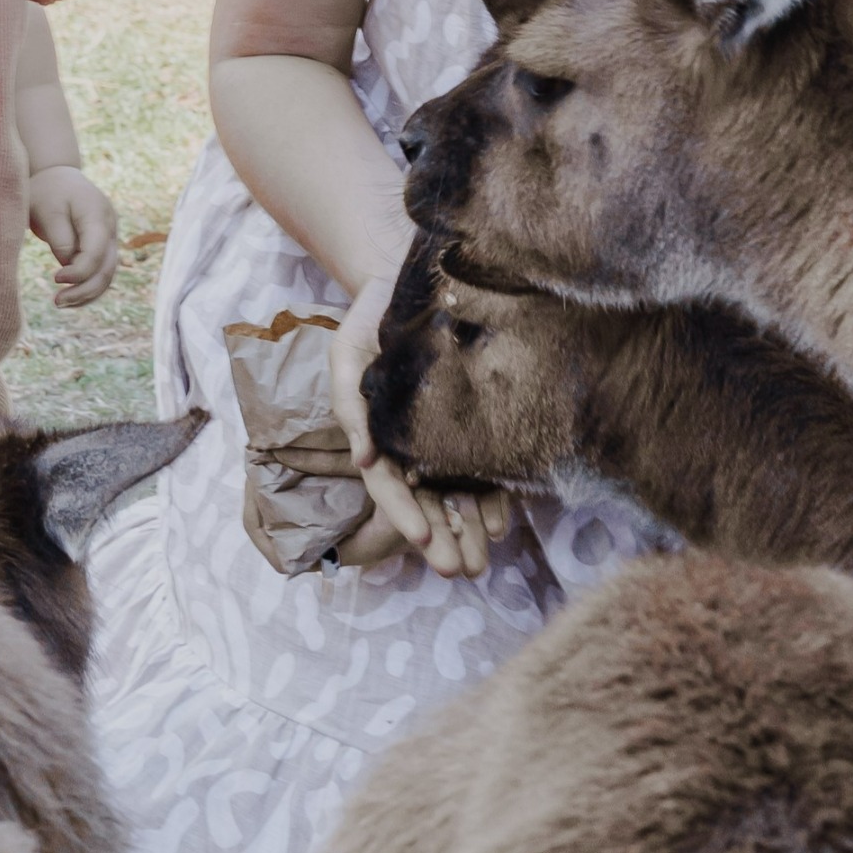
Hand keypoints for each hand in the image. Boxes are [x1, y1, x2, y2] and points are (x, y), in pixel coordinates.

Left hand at [27, 165, 117, 306]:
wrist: (57, 177)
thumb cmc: (47, 192)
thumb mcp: (46, 210)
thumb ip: (59, 238)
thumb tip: (68, 266)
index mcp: (97, 214)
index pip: (96, 252)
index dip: (79, 271)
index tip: (56, 279)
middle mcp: (110, 228)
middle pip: (106, 268)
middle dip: (84, 290)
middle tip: (57, 302)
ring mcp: (109, 238)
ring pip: (107, 275)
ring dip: (87, 294)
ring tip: (60, 303)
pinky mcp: (102, 247)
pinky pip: (100, 272)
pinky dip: (88, 288)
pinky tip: (70, 299)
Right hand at [331, 272, 511, 578]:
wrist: (410, 280)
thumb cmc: (370, 321)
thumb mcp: (347, 359)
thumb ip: (352, 408)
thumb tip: (364, 460)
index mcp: (380, 436)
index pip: (390, 486)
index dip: (403, 515)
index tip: (421, 541)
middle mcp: (413, 444)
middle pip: (427, 501)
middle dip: (441, 538)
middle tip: (457, 572)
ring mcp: (445, 435)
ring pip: (458, 493)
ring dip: (468, 529)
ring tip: (481, 562)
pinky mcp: (477, 420)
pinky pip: (487, 466)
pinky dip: (494, 497)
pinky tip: (505, 522)